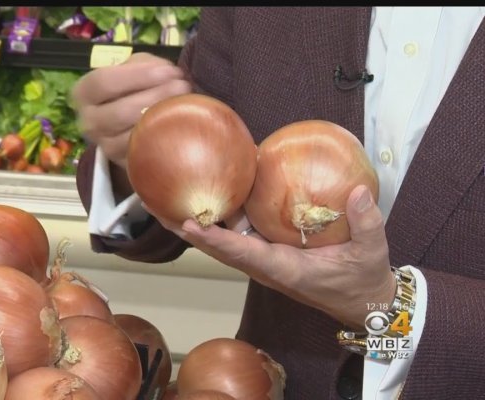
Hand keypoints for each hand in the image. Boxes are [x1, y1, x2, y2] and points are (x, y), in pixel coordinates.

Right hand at [72, 53, 191, 197]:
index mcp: (84, 93)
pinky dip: (163, 136)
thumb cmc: (130, 89)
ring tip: (184, 102)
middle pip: (122, 111)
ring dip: (163, 116)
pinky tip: (178, 123)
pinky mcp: (122, 162)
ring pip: (134, 133)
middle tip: (183, 86)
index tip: (170, 71)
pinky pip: (144, 150)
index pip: (104, 82)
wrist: (128, 125)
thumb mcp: (131, 68)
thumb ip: (144, 64)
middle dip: (158, 96)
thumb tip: (166, 72)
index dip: (139, 75)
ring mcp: (104, 145)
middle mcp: (88, 122)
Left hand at [152, 185, 396, 329]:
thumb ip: (367, 222)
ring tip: (169, 202)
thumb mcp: (373, 252)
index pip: (244, 254)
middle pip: (220, 249)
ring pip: (225, 243)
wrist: (363, 301)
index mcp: (286, 270)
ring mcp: (266, 261)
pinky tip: (212, 199)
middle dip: (189, 231)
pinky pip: (240, 237)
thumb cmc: (364, 279)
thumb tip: (358, 191)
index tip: (189, 224)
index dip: (216, 240)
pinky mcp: (271, 254)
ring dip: (198, 226)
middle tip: (158, 207)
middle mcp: (267, 267)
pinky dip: (221, 221)